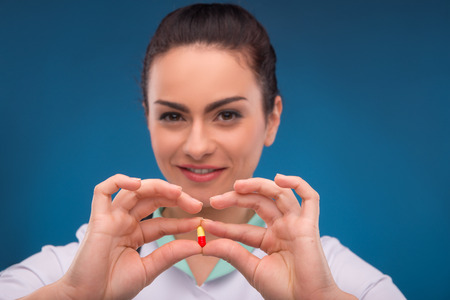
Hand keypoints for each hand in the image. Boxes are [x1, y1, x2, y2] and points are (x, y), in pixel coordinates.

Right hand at [53, 174, 202, 299]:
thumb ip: (170, 255)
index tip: (200, 220)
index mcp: (134, 233)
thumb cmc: (113, 287)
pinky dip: (118, 181)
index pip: (162, 220)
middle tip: (196, 204)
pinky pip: (103, 191)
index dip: (181, 220)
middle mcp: (123, 222)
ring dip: (157, 187)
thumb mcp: (149, 269)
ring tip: (178, 192)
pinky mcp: (97, 218)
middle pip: (152, 199)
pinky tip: (137, 183)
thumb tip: (198, 245)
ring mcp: (111, 218)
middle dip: (175, 198)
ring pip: (134, 191)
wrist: (88, 299)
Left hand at [201, 174, 355, 299]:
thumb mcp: (252, 270)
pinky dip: (298, 184)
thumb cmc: (284, 291)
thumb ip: (232, 254)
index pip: (244, 227)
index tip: (205, 224)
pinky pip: (311, 198)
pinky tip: (280, 178)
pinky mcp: (310, 225)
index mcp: (271, 239)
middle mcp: (284, 227)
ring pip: (279, 194)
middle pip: (260, 202)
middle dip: (237, 197)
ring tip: (237, 185)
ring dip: (259, 185)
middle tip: (215, 200)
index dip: (225, 226)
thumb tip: (205, 246)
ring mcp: (297, 224)